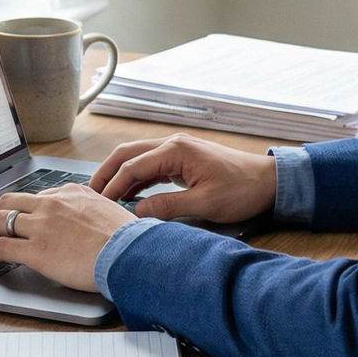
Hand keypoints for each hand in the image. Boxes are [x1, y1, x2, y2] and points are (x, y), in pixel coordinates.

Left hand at [0, 185, 136, 293]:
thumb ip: (92, 212)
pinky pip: (0, 247)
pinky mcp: (34, 250)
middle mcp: (52, 204)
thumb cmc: (127, 238)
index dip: (25, 210)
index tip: (22, 219)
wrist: (129, 252)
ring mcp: (41, 225)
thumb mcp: (108, 212)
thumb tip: (91, 222)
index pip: (38, 197)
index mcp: (70, 193)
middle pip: (10, 202)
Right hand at [90, 134, 277, 223]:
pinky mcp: (183, 159)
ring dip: (120, 174)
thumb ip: (168, 207)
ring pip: (138, 157)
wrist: (268, 181)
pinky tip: (128, 194)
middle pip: (128, 154)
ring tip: (103, 195)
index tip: (98, 204)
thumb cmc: (242, 190)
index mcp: (176, 151)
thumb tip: (137, 212)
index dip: (113, 186)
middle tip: (89, 194)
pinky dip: (136, 177)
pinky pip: (151, 165)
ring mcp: (178, 150)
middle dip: (107, 173)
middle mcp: (173, 144)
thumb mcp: (205, 205)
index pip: (133, 167)